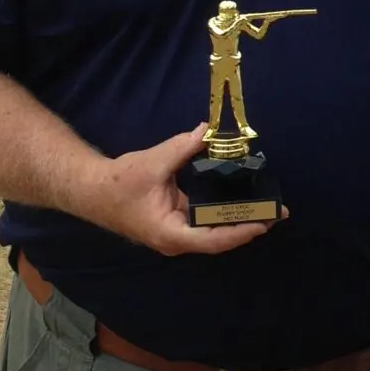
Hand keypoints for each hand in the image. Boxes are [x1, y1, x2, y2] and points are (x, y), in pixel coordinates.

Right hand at [81, 124, 269, 255]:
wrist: (92, 190)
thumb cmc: (118, 182)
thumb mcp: (153, 162)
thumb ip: (183, 147)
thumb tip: (207, 130)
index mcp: (171, 233)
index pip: (213, 239)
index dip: (240, 231)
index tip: (264, 222)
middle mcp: (177, 240)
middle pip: (220, 239)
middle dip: (249, 226)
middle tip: (278, 212)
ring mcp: (177, 234)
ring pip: (214, 233)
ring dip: (240, 222)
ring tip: (268, 209)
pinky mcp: (176, 224)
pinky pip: (206, 223)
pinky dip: (225, 215)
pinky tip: (243, 203)